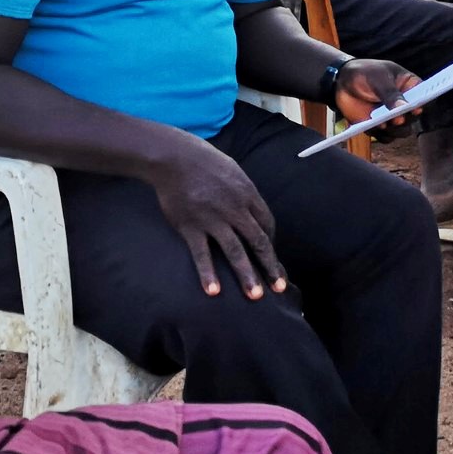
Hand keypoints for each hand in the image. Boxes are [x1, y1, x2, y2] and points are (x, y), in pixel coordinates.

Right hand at [151, 137, 284, 299]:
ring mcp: (213, 219)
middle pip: (258, 242)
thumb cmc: (204, 162)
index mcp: (247, 194)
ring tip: (255, 296)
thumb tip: (252, 211)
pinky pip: (202, 254)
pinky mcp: (191, 227)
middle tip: (278, 288)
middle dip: (270, 266)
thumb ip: (244, 193)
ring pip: (235, 251)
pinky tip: (214, 291)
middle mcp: (234, 209)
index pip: (267, 224)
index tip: (270, 257)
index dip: (270, 242)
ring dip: (246, 275)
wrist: (174, 157)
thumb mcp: (233, 171)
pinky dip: (208, 273)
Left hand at [334, 58, 422, 137]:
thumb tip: (402, 107)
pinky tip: (371, 126)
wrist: (342, 82)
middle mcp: (405, 104)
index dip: (424, 104)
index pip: (425, 96)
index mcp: (411, 86)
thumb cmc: (364, 73)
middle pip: (415, 118)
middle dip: (406, 119)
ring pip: (403, 131)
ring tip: (382, 124)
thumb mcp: (378, 78)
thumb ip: (390, 93)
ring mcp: (394, 117)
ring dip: (394, 130)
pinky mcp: (381, 127)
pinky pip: (386, 137)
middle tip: (397, 118)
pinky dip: (380, 135)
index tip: (417, 108)